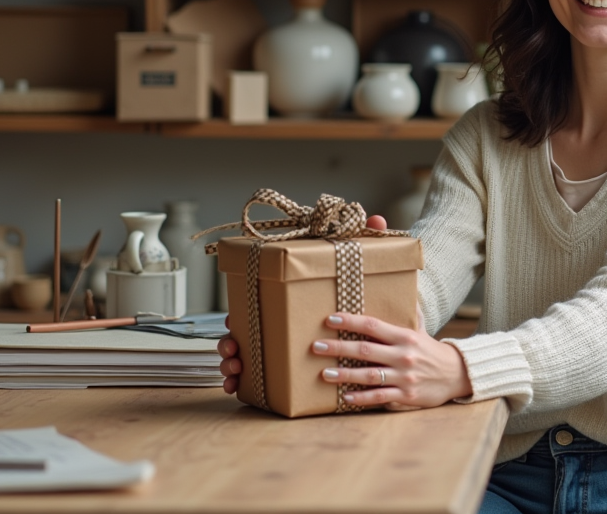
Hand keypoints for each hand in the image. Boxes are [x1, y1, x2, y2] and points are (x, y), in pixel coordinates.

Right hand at [215, 213, 404, 398]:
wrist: (371, 324)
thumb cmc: (356, 289)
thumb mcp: (359, 268)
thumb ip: (365, 241)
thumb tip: (376, 218)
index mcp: (286, 298)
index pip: (254, 305)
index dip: (239, 314)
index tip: (233, 323)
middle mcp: (276, 322)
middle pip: (242, 332)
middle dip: (230, 343)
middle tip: (234, 351)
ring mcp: (277, 347)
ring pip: (244, 356)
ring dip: (232, 365)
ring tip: (235, 372)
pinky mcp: (283, 368)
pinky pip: (256, 378)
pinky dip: (242, 383)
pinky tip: (238, 388)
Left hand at [316, 312, 471, 410]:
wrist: (457, 375)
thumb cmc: (432, 351)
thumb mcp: (422, 330)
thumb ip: (410, 313)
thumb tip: (405, 289)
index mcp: (405, 336)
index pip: (373, 326)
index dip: (351, 322)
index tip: (330, 319)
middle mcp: (403, 356)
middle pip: (365, 350)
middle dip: (339, 348)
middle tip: (317, 347)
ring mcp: (404, 377)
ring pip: (369, 375)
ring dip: (344, 375)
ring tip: (325, 373)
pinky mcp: (406, 396)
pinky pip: (380, 397)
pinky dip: (362, 398)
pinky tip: (345, 397)